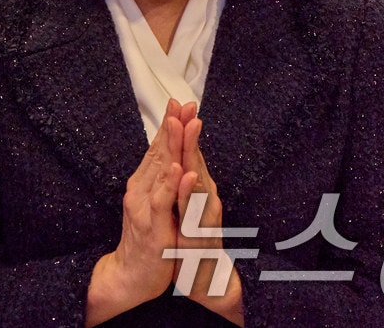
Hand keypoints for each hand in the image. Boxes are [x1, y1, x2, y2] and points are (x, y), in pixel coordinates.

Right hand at [85, 102, 187, 323]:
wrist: (130, 275)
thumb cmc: (146, 239)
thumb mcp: (152, 205)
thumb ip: (157, 181)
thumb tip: (166, 157)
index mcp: (144, 184)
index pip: (158, 149)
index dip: (169, 126)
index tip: (180, 103)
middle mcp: (141, 189)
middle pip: (158, 153)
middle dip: (172, 126)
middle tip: (183, 103)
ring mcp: (145, 206)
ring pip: (160, 171)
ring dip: (172, 146)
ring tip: (182, 124)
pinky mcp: (153, 226)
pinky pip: (163, 202)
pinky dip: (172, 185)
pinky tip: (182, 170)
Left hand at [173, 103, 242, 322]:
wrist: (201, 280)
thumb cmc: (190, 240)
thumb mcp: (182, 206)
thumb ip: (183, 181)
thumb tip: (180, 156)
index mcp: (194, 189)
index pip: (188, 153)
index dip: (184, 128)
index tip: (180, 103)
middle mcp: (202, 198)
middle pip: (195, 160)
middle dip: (190, 133)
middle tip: (187, 107)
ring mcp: (203, 215)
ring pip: (198, 178)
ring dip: (193, 153)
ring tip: (190, 128)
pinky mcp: (200, 233)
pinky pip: (195, 208)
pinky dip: (191, 192)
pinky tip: (189, 176)